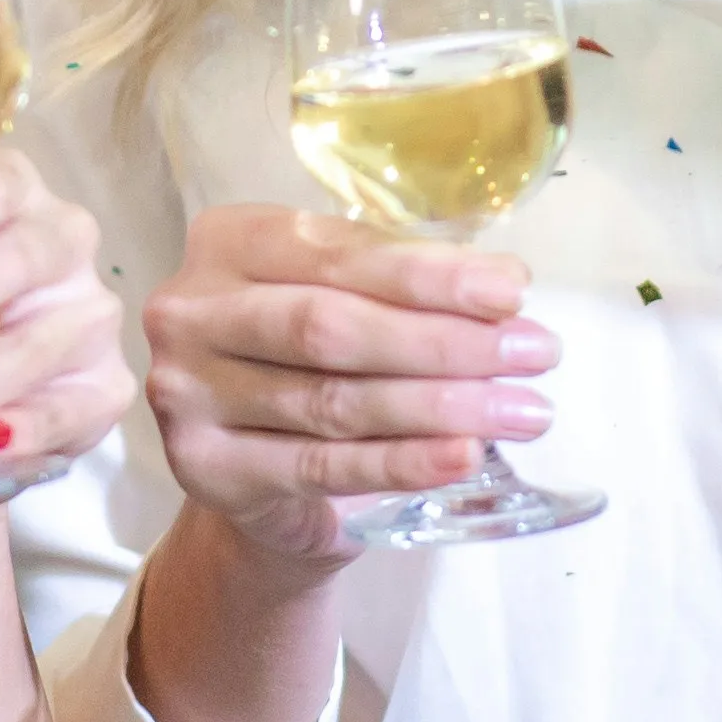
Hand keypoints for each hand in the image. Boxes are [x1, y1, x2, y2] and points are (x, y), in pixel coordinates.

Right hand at [139, 200, 550, 563]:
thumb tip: (506, 285)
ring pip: (333, 400)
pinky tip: (461, 455)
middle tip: (534, 353)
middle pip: (332, 327)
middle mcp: (191, 311)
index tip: (513, 293)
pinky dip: (401, 462)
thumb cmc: (307, 367)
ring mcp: (186, 393)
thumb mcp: (343, 301)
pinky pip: (320, 465)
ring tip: (521, 410)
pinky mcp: (205, 468)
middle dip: (446, 342)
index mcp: (228, 242)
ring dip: (441, 406)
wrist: (254, 479)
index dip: (430, 275)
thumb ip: (402, 286)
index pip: (338, 254)